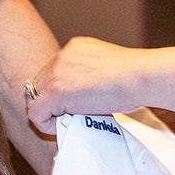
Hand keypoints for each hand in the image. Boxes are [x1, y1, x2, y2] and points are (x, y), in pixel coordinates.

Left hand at [26, 37, 151, 132]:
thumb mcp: (107, 66)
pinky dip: (45, 123)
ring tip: (68, 120)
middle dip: (52, 100)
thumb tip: (88, 92)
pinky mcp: (55, 92)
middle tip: (69, 114)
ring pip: (36, 96)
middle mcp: (62, 56)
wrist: (138, 76)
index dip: (60, 89)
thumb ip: (91, 73)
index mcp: (75, 47)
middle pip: (41, 82)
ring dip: (50, 110)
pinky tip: (60, 127)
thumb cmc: (134, 76)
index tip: (74, 103)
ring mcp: (56, 73)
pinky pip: (35, 112)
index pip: (55, 70)